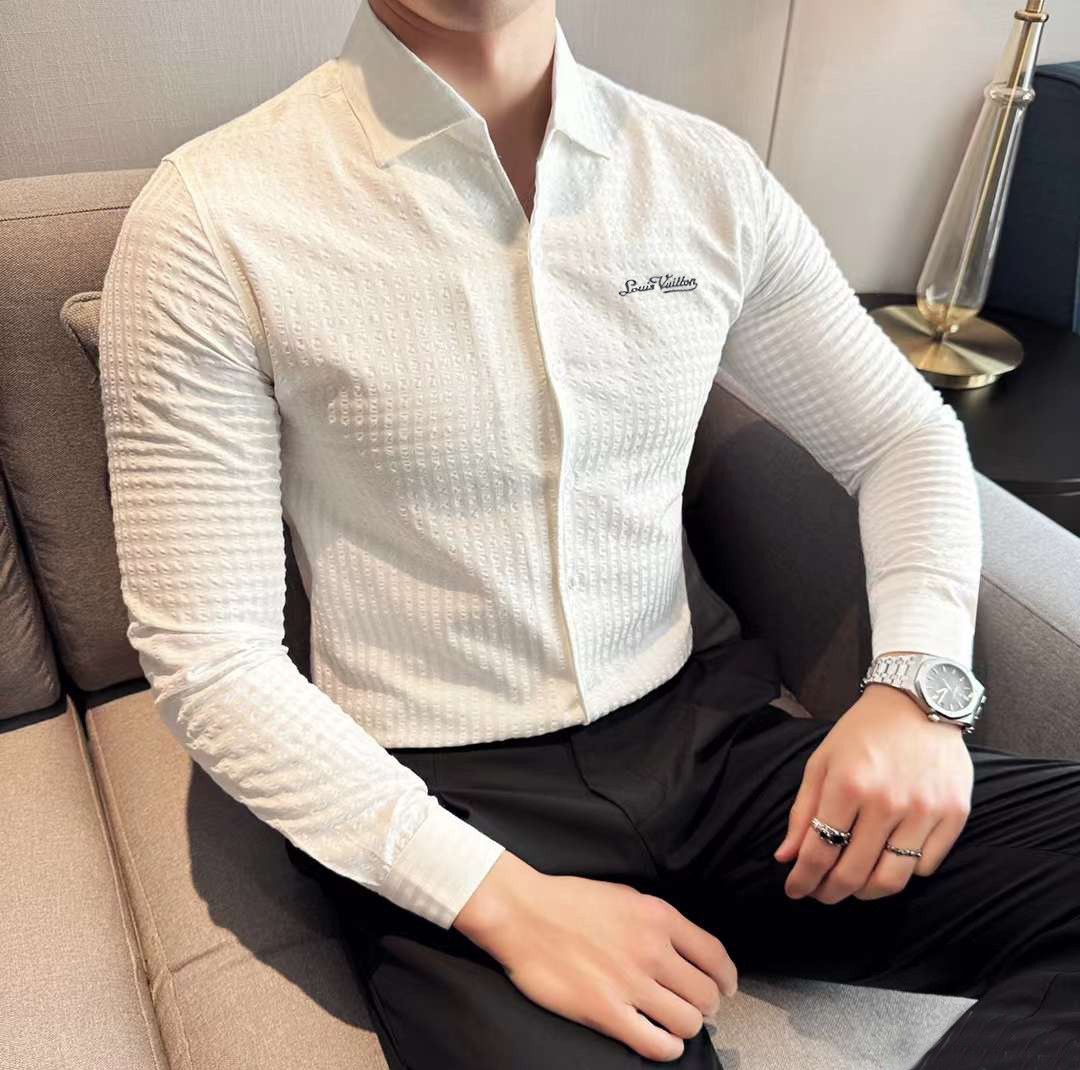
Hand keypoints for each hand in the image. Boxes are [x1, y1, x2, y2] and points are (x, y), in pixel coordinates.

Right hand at [453, 851, 736, 1061]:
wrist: (523, 913)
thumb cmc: (568, 901)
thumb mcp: (624, 895)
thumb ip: (656, 921)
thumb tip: (681, 948)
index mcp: (658, 916)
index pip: (714, 955)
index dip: (727, 978)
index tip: (727, 987)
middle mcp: (652, 950)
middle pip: (706, 993)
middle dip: (707, 1005)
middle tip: (696, 1007)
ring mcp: (630, 983)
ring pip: (687, 1021)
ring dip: (687, 1027)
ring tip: (675, 1023)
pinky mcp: (606, 1012)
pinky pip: (656, 1043)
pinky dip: (667, 1047)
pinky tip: (661, 1040)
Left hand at [773, 678, 972, 903]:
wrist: (919, 701)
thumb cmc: (863, 731)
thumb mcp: (822, 762)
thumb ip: (803, 812)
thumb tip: (786, 858)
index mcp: (848, 785)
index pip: (819, 852)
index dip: (803, 879)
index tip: (794, 890)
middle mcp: (887, 802)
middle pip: (854, 874)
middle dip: (830, 892)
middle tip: (821, 892)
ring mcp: (924, 810)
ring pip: (892, 880)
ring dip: (866, 892)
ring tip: (853, 885)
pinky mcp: (954, 814)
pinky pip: (925, 866)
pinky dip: (903, 871)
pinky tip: (888, 859)